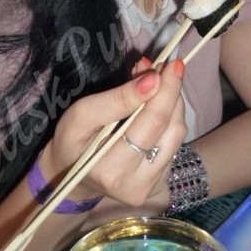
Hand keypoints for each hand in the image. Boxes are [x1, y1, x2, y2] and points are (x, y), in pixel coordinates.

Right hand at [47, 59, 185, 208]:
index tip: (171, 64)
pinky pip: (174, 142)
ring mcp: (152, 186)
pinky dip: (170, 118)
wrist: (74, 176)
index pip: (150, 124)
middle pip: (170, 129)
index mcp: (111, 170)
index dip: (165, 91)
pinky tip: (156, 106)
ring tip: (160, 84)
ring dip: (173, 104)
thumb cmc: (73, 140)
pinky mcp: (161, 181)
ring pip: (177, 134)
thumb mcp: (82, 114)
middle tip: (168, 66)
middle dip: (172, 92)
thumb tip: (153, 79)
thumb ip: (116, 99)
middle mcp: (137, 184)